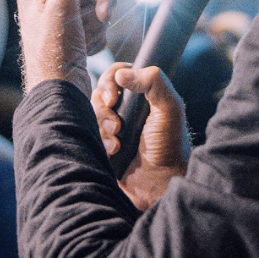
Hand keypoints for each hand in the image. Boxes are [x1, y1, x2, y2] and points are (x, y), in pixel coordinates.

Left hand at [18, 0, 118, 95]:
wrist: (61, 94)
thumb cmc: (54, 53)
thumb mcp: (62, 6)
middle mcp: (48, 4)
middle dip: (98, 0)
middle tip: (102, 15)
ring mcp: (64, 21)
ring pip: (96, 3)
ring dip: (99, 21)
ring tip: (89, 39)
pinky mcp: (77, 37)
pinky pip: (99, 24)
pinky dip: (98, 36)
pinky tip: (87, 50)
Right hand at [93, 61, 188, 210]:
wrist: (160, 184)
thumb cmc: (170, 146)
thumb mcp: (170, 109)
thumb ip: (154, 83)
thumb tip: (122, 73)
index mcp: (142, 96)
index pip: (117, 74)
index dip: (110, 80)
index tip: (114, 95)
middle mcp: (126, 109)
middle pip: (100, 93)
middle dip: (104, 107)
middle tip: (117, 124)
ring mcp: (113, 127)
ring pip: (92, 114)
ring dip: (103, 127)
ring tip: (117, 143)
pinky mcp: (102, 145)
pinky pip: (88, 133)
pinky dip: (100, 141)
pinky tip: (113, 152)